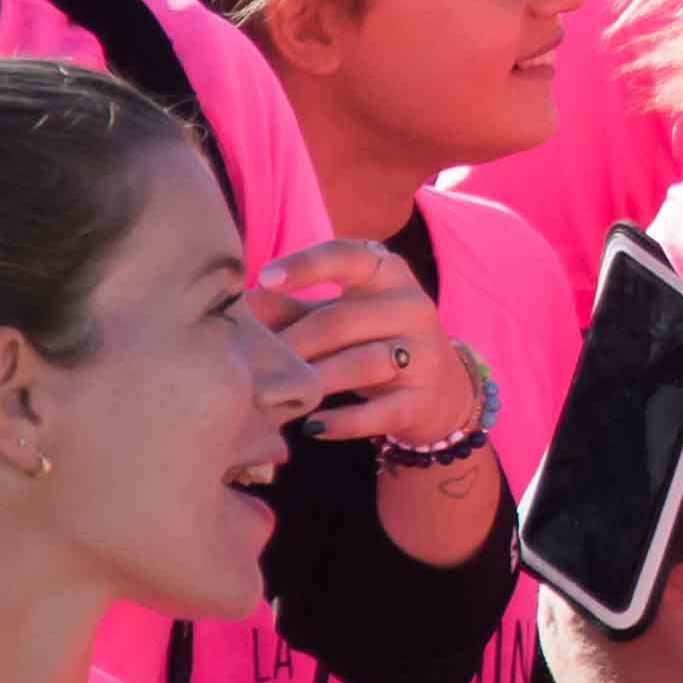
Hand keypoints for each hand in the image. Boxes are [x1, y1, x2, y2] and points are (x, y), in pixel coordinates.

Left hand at [253, 235, 458, 440]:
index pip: (349, 256)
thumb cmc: (375, 340)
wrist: (440, 390)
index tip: (264, 278)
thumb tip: (242, 301)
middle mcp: (412, 306)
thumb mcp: (340, 315)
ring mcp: (423, 353)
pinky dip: (343, 421)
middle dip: (294, 342)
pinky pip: (380, 412)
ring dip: (314, 380)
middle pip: (342, 320)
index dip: (306, 265)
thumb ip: (294, 308)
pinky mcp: (422, 399)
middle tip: (254, 363)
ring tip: (277, 395)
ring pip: (362, 364)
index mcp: (388, 274)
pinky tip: (312, 425)